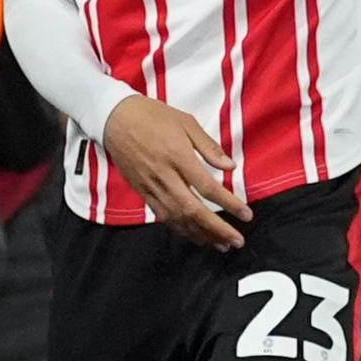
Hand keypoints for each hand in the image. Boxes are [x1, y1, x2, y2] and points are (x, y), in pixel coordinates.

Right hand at [105, 94, 249, 249]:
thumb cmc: (152, 116)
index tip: (247, 214)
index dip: (229, 204)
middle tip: (236, 241)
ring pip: (177, 217)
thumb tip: (230, 166)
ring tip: (220, 244)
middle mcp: (164, 175)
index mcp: (178, 156)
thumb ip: (209, 146)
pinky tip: (194, 235)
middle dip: (217, 229)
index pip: (208, 187)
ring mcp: (151, 185)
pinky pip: (162, 215)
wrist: (114, 118)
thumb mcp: (186, 122)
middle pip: (193, 210)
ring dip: (200, 234)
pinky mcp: (142, 190)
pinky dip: (180, 228)